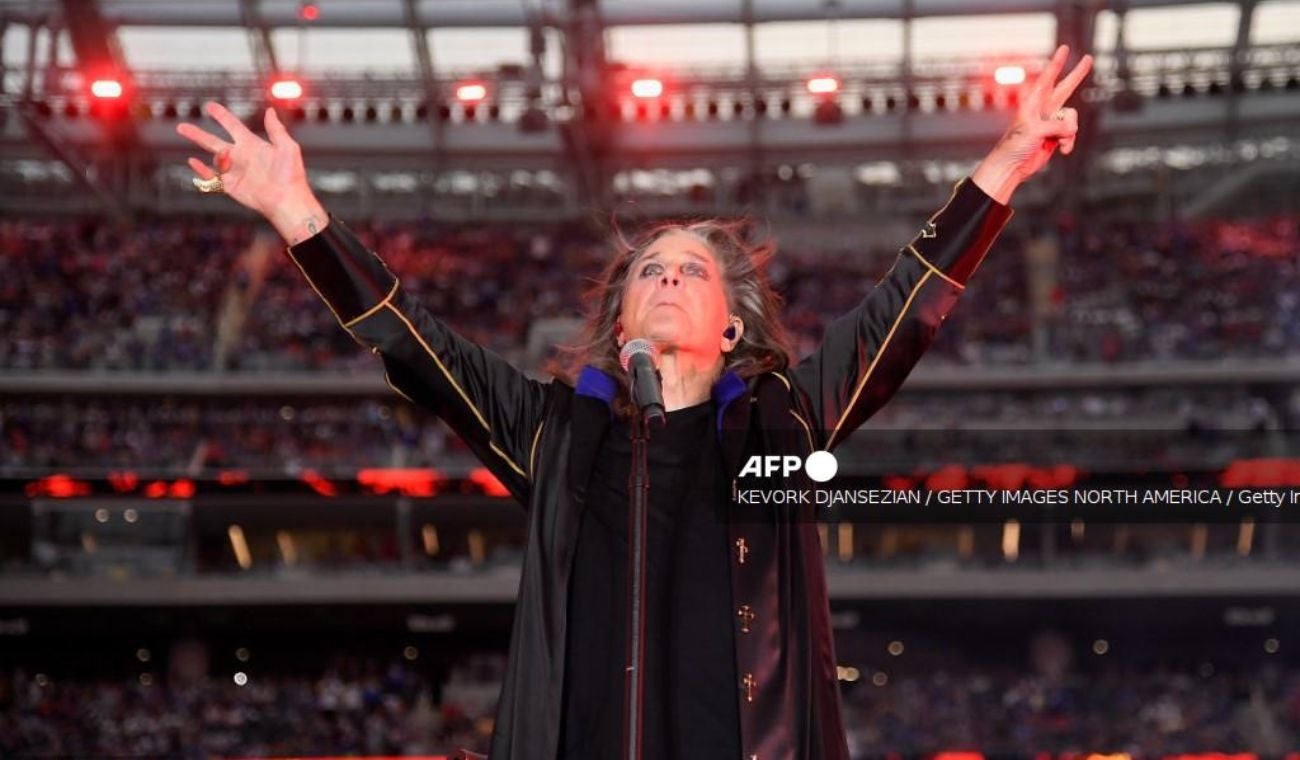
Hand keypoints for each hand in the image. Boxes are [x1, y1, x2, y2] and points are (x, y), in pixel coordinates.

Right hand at [177, 102, 326, 242]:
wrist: (286, 200)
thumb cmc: (291, 175)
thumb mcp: (287, 147)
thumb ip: (276, 129)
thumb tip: (271, 111)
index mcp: (253, 145)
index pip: (233, 126)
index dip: (222, 116)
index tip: (210, 106)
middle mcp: (241, 157)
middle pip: (214, 142)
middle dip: (198, 134)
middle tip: (182, 126)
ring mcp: (235, 171)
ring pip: (211, 157)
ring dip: (198, 144)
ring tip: (185, 133)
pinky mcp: (231, 186)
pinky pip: (212, 177)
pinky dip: (201, 170)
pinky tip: (192, 161)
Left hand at [972, 45, 1092, 202]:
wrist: (1013, 167)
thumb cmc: (1015, 146)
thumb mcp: (1034, 131)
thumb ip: (1056, 125)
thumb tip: (1071, 129)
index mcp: (1033, 103)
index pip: (1047, 78)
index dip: (1056, 63)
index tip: (1064, 48)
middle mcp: (1044, 110)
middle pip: (1065, 88)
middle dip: (1077, 74)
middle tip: (1088, 58)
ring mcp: (1051, 122)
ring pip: (1072, 118)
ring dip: (1069, 132)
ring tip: (1057, 142)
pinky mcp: (1056, 136)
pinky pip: (1072, 134)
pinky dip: (1069, 143)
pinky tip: (1061, 150)